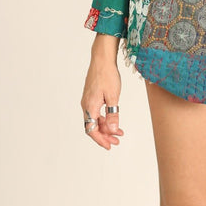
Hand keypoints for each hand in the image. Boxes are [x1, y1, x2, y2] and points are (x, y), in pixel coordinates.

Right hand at [80, 34, 124, 149]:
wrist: (102, 59)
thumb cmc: (108, 75)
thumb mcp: (113, 96)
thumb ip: (113, 114)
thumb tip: (113, 130)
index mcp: (90, 107)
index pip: (92, 130)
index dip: (100, 140)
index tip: (109, 146)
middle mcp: (86, 105)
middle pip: (93, 127)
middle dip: (105, 136)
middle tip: (117, 141)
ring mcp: (88, 101)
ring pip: (95, 120)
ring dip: (106, 127)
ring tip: (119, 132)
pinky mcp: (92, 97)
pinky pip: (97, 112)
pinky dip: (105, 118)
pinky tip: (114, 120)